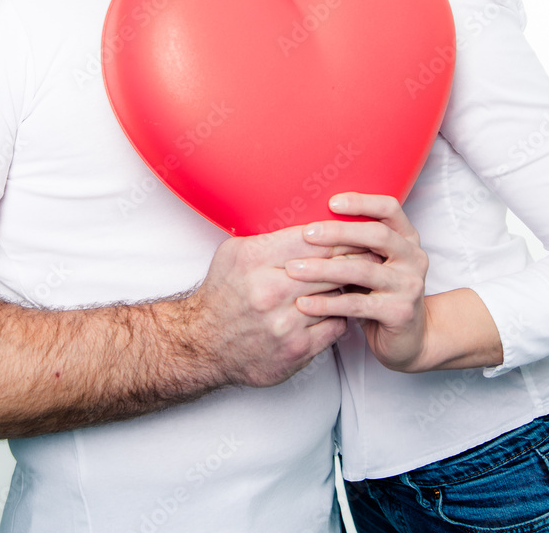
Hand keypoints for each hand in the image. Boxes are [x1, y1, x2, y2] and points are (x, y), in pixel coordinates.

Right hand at [187, 225, 348, 387]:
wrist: (202, 344)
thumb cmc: (221, 295)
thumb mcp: (234, 252)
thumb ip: (269, 238)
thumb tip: (307, 225)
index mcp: (257, 259)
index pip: (315, 241)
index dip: (343, 235)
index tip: (358, 232)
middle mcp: (271, 290)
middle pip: (331, 268)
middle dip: (356, 258)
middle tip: (373, 253)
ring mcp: (285, 323)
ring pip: (337, 297)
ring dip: (351, 288)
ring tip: (364, 278)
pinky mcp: (295, 349)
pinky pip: (335, 327)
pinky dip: (341, 315)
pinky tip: (342, 307)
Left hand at [285, 193, 428, 370]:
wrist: (409, 338)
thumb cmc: (378, 293)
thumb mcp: (371, 262)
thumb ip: (352, 244)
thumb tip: (307, 224)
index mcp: (407, 238)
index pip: (389, 208)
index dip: (361, 202)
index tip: (331, 202)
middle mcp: (414, 258)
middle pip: (377, 235)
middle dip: (338, 232)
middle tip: (306, 234)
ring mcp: (409, 286)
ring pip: (363, 270)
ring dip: (324, 269)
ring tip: (294, 269)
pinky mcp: (399, 313)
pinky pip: (357, 304)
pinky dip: (328, 302)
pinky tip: (305, 302)